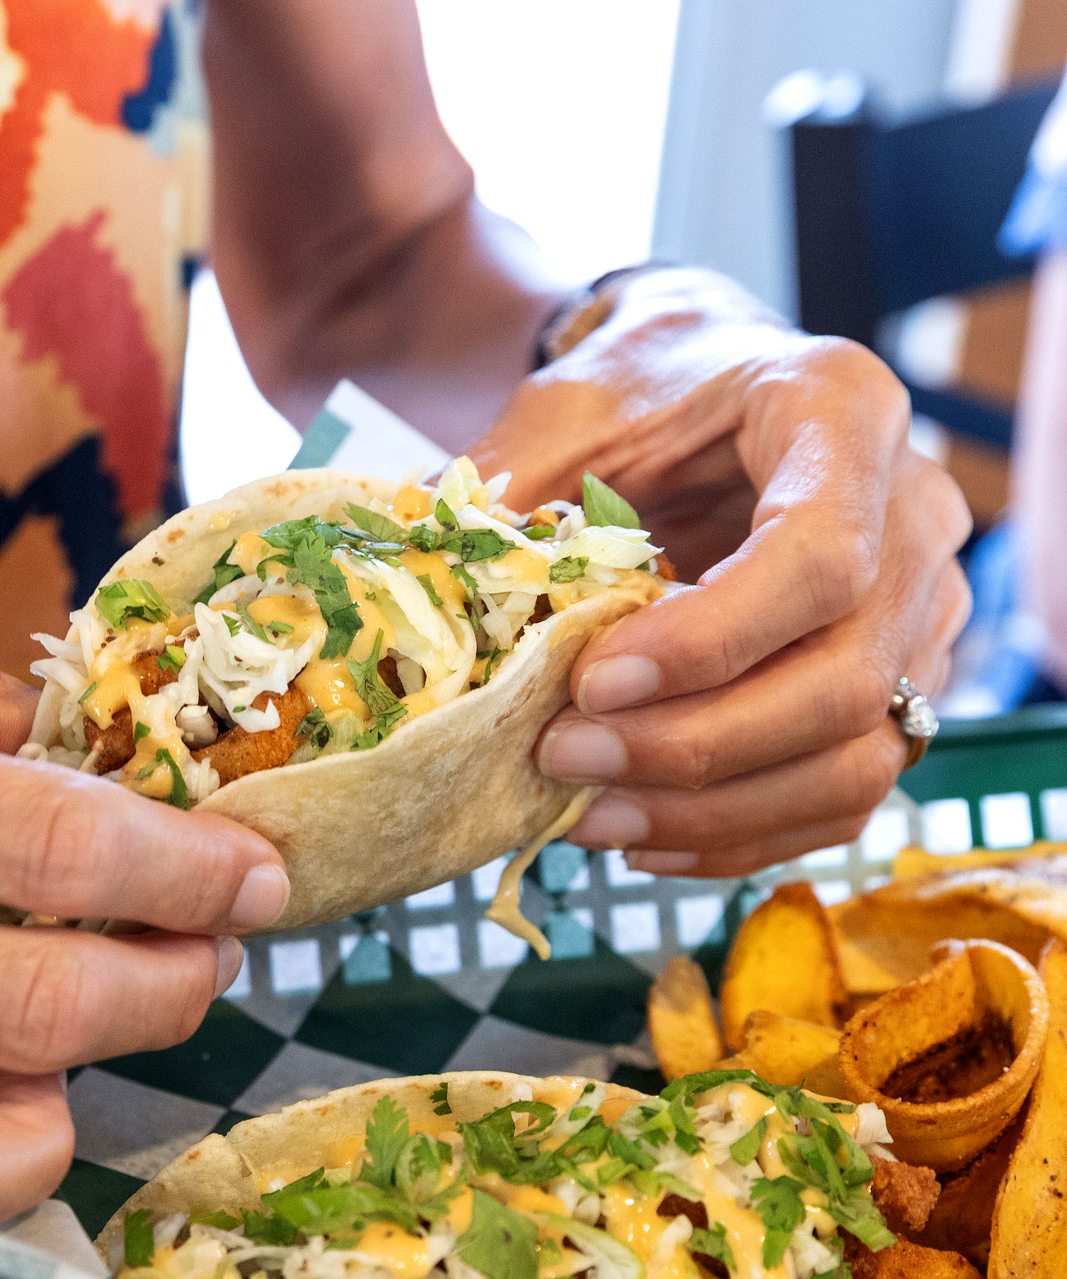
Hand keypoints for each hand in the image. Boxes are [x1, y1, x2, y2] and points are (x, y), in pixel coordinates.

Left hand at [471, 268, 970, 875]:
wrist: (707, 384)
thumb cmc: (640, 390)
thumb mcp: (564, 411)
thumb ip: (507, 498)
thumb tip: (420, 617)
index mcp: (842, 413)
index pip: (819, 556)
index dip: (710, 642)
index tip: (591, 685)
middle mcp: (913, 514)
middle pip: (845, 677)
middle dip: (694, 747)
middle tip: (564, 758)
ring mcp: (919, 610)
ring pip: (855, 756)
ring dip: (714, 810)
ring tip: (589, 815)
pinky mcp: (896, 682)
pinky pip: (845, 792)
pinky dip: (743, 833)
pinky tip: (644, 834)